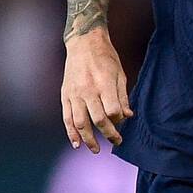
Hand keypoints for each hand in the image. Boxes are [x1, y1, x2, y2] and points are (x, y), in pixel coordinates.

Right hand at [61, 31, 132, 152]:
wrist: (83, 42)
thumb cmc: (105, 57)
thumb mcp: (119, 74)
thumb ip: (122, 97)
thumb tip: (127, 117)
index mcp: (103, 83)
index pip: (112, 111)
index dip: (118, 120)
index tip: (122, 122)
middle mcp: (87, 90)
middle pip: (98, 120)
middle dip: (109, 134)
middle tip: (117, 143)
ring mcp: (74, 94)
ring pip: (80, 123)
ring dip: (89, 139)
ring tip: (96, 150)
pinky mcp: (65, 95)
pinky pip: (67, 118)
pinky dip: (71, 133)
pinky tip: (76, 144)